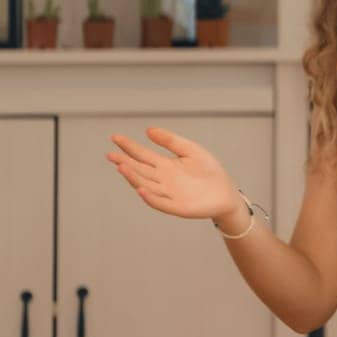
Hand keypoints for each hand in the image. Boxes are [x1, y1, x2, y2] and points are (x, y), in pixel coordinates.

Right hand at [107, 127, 242, 225]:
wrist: (226, 193)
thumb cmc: (208, 172)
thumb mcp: (190, 150)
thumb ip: (170, 140)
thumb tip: (148, 130)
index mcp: (165, 165)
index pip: (142, 155)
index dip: (128, 147)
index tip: (115, 137)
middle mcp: (162, 180)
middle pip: (140, 170)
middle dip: (125, 163)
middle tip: (111, 155)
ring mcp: (168, 193)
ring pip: (146, 185)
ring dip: (133, 177)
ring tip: (122, 167)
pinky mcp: (177, 206)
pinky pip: (161, 202)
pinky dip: (150, 197)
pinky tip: (141, 189)